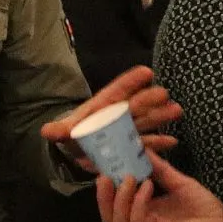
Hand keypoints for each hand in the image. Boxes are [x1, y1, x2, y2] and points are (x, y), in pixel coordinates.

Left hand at [42, 65, 181, 162]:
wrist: (79, 150)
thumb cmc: (74, 134)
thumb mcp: (66, 132)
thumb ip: (59, 131)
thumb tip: (46, 131)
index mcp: (104, 106)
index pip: (118, 90)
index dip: (130, 81)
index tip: (146, 72)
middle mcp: (119, 114)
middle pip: (136, 104)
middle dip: (149, 99)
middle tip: (164, 94)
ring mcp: (129, 129)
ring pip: (146, 120)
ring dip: (161, 116)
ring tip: (176, 111)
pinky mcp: (134, 145)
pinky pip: (148, 143)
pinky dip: (159, 143)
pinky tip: (172, 141)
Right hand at [96, 150, 222, 221]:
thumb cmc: (204, 208)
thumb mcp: (179, 182)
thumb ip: (160, 169)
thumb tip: (143, 149)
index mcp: (143, 215)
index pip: (112, 208)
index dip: (102, 190)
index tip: (99, 168)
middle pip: (109, 219)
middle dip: (103, 197)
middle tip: (105, 174)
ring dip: (121, 198)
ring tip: (130, 177)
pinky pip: (141, 221)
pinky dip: (140, 202)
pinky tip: (147, 186)